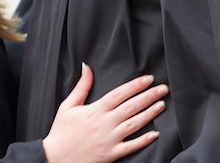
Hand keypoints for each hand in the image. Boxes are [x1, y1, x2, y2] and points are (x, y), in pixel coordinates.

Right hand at [42, 63, 167, 162]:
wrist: (56, 158)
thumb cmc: (61, 131)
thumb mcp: (68, 105)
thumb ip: (81, 86)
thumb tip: (86, 66)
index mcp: (96, 109)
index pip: (120, 93)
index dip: (135, 85)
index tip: (148, 79)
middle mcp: (105, 123)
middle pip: (131, 106)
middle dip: (149, 96)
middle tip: (163, 88)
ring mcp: (110, 139)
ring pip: (134, 124)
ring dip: (150, 114)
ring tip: (162, 105)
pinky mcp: (111, 154)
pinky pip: (131, 146)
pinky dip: (144, 140)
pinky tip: (155, 134)